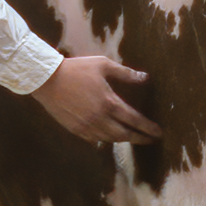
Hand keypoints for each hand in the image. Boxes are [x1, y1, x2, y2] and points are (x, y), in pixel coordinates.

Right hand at [34, 56, 160, 143]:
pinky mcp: (75, 129)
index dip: (148, 128)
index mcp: (109, 103)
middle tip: (150, 140)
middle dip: (140, 138)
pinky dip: (105, 139)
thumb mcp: (103, 65)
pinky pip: (95, 139)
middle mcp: (100, 118)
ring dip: (123, 139)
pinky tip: (110, 137)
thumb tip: (145, 77)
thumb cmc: (77, 69)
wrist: (47, 80)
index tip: (159, 133)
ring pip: (110, 139)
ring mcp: (87, 126)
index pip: (135, 120)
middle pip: (125, 135)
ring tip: (132, 137)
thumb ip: (126, 73)